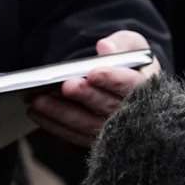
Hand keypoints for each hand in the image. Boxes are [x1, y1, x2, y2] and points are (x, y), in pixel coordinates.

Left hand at [28, 30, 160, 147]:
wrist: (125, 81)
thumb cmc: (129, 61)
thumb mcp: (132, 45)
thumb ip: (122, 43)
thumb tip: (105, 48)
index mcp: (148, 87)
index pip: (133, 86)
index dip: (113, 80)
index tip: (93, 72)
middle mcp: (136, 114)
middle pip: (110, 108)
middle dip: (86, 96)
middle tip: (65, 85)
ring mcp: (118, 132)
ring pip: (89, 126)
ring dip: (63, 114)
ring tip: (38, 101)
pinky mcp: (100, 141)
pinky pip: (77, 137)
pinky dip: (56, 126)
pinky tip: (37, 113)